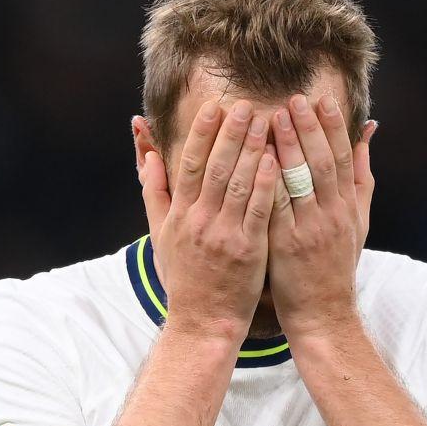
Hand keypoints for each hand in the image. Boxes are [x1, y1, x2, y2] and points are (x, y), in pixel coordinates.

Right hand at [140, 99, 276, 344]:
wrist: (202, 321)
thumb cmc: (184, 277)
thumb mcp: (160, 235)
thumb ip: (154, 193)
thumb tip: (149, 156)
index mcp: (180, 214)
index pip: (191, 164)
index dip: (203, 133)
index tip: (215, 106)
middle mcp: (200, 221)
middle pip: (217, 167)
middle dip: (231, 133)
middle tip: (246, 104)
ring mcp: (225, 235)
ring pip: (240, 184)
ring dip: (253, 150)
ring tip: (267, 121)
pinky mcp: (249, 250)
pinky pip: (260, 211)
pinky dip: (267, 184)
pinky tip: (277, 161)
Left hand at [267, 93, 377, 341]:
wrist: (324, 313)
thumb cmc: (337, 267)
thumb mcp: (358, 223)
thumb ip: (361, 180)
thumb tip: (367, 138)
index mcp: (347, 207)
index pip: (341, 158)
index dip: (333, 127)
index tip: (322, 100)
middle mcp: (331, 215)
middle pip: (321, 163)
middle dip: (308, 128)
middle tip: (294, 99)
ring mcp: (309, 230)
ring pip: (298, 182)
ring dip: (286, 147)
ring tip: (271, 117)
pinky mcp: (285, 246)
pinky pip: (275, 208)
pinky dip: (267, 183)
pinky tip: (255, 161)